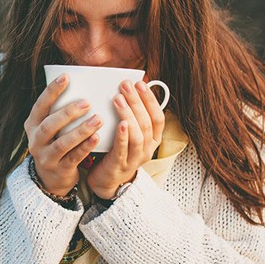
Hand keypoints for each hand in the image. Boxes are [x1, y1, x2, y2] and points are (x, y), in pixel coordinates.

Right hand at [24, 74, 102, 196]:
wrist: (50, 178)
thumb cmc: (55, 143)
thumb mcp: (50, 128)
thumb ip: (58, 111)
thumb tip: (80, 84)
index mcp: (32, 125)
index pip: (40, 105)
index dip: (52, 91)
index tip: (66, 77)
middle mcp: (35, 140)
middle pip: (49, 125)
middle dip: (68, 112)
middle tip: (87, 102)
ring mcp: (46, 157)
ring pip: (62, 143)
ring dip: (80, 130)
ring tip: (97, 119)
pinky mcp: (59, 169)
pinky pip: (73, 157)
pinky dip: (85, 147)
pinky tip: (97, 137)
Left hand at [85, 80, 165, 198]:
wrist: (106, 180)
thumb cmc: (116, 150)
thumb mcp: (129, 133)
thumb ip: (131, 116)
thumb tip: (127, 89)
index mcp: (153, 140)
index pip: (158, 117)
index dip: (150, 100)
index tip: (141, 83)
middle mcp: (148, 149)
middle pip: (146, 123)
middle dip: (137, 101)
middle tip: (126, 85)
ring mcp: (135, 159)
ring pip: (138, 135)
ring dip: (129, 114)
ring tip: (118, 98)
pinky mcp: (120, 165)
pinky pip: (123, 149)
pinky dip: (123, 135)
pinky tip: (120, 123)